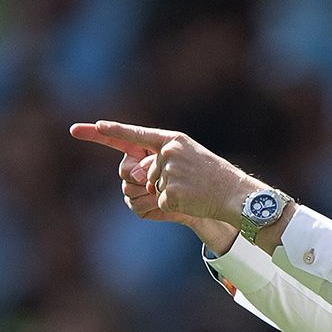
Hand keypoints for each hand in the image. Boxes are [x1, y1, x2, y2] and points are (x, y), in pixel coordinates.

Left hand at [69, 120, 257, 225]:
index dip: (114, 131)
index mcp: (173, 140)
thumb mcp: (187, 161)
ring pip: (151, 187)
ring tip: (192, 190)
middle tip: (184, 182)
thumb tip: (130, 177)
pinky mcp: (170, 192)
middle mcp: (169, 153)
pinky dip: (172, 206)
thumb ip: (155, 165)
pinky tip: (191, 200)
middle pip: (143, 171)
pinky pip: (159, 202)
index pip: (138, 134)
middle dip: (156, 181)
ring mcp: (169, 172)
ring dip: (167, 193)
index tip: (95, 125)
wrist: (235, 194)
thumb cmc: (212, 177)